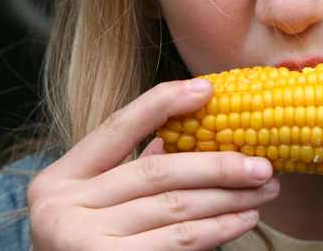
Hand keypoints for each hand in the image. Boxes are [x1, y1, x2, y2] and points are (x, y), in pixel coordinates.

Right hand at [26, 79, 279, 250]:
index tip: (206, 88)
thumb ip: (124, 175)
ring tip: (263, 191)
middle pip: (157, 172)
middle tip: (262, 164)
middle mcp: (63, 207)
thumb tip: (167, 140)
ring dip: (229, 198)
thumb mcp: (91, 208)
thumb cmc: (84, 249)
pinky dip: (218, 229)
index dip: (162, 103)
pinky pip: (179, 241)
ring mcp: (82, 239)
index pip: (116, 128)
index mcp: (58, 180)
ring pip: (176, 208)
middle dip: (218, 165)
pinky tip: (243, 220)